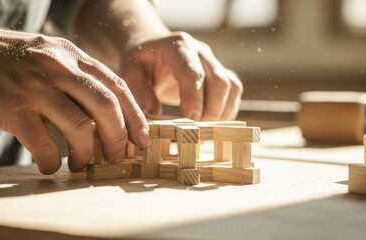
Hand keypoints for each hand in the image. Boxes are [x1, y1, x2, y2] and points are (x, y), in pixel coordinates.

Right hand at [0, 23, 148, 173]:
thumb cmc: (7, 60)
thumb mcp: (48, 55)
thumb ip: (76, 78)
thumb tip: (102, 117)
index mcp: (71, 55)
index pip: (117, 85)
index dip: (135, 116)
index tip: (141, 139)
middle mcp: (57, 67)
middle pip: (106, 106)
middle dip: (118, 138)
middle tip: (117, 157)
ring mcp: (34, 86)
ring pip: (79, 127)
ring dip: (86, 154)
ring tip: (82, 165)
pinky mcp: (10, 107)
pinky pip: (43, 143)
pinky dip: (52, 161)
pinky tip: (50, 165)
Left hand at [120, 32, 242, 120]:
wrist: (152, 51)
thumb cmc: (141, 63)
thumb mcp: (131, 73)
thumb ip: (139, 93)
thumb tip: (151, 117)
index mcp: (177, 47)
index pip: (191, 71)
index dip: (194, 96)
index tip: (191, 118)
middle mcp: (200, 52)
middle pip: (219, 79)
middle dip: (212, 108)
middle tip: (198, 129)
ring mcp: (213, 62)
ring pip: (231, 86)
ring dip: (222, 111)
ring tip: (206, 129)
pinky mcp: (220, 74)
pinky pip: (234, 91)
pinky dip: (227, 110)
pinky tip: (212, 124)